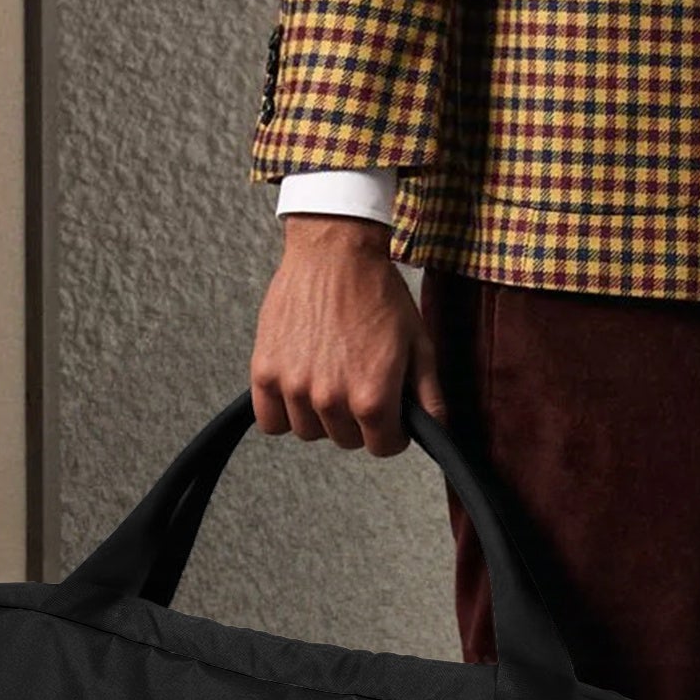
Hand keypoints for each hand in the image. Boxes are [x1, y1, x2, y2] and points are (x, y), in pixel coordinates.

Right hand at [249, 213, 448, 455]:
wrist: (334, 251)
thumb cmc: (377, 292)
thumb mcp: (419, 343)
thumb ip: (430, 396)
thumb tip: (435, 433)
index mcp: (372, 397)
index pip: (382, 448)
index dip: (392, 431)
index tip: (389, 413)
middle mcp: (331, 399)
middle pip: (346, 440)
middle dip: (358, 420)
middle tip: (359, 383)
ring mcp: (294, 387)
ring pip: (310, 432)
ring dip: (321, 415)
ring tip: (330, 377)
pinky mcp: (265, 371)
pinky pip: (271, 420)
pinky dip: (283, 412)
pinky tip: (299, 388)